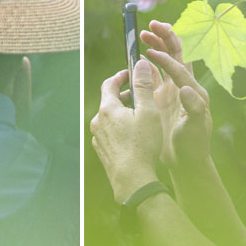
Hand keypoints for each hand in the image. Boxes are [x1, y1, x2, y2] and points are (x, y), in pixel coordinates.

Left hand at [90, 59, 162, 202]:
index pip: (109, 83)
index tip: (132, 73)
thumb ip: (143, 87)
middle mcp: (98, 121)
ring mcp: (98, 137)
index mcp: (107, 109)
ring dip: (123, 113)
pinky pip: (110, 132)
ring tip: (140, 117)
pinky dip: (120, 128)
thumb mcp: (148, 112)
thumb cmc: (142, 146)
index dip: (121, 76)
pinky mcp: (102, 150)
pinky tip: (134, 136)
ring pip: (110, 118)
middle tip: (141, 96)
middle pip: (109, 101)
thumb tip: (140, 65)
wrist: (132, 180)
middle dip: (125, 96)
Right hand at [141, 20, 211, 170]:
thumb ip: (194, 108)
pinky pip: (152, 76)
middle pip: (175, 54)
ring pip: (162, 62)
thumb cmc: (194, 145)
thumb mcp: (195, 128)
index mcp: (192, 89)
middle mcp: (182, 85)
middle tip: (149, 26)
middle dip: (163, 38)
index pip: (178, 66)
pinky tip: (135, 61)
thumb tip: (186, 89)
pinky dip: (145, 66)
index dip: (165, 57)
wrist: (186, 160)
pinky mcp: (160, 99)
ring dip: (154, 47)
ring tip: (142, 36)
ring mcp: (170, 91)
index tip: (149, 51)